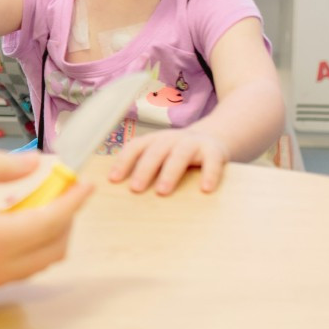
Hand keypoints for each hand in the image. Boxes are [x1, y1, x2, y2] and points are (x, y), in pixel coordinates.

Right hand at [0, 150, 92, 292]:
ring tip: (32, 201)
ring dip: (46, 234)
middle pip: (54, 250)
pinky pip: (16, 270)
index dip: (74, 201)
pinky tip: (9, 220)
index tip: (85, 183)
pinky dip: (25, 246)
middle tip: (60, 190)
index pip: (52, 222)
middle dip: (65, 219)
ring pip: (37, 264)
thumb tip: (36, 165)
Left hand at [107, 129, 231, 194]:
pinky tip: (205, 189)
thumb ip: (145, 167)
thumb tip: (119, 190)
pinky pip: (213, 162)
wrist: (215, 137)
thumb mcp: (162, 155)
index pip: (136, 146)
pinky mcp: (215, 151)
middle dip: (144, 169)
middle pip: (156, 150)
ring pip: (180, 154)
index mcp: (156, 140)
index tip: (113, 180)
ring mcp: (194, 143)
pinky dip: (210, 174)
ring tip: (162, 191)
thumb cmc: (179, 154)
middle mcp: (172, 139)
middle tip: (136, 189)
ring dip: (170, 172)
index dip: (123, 161)